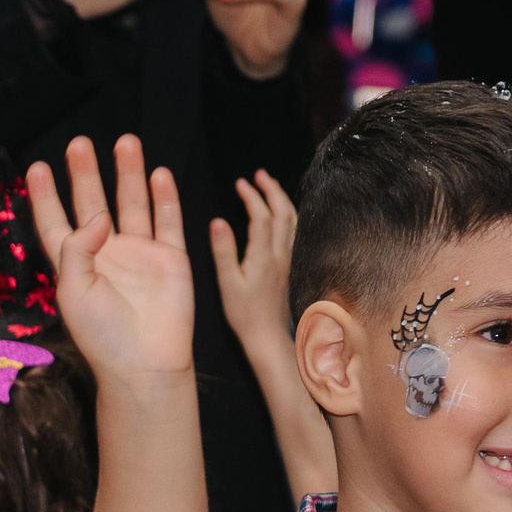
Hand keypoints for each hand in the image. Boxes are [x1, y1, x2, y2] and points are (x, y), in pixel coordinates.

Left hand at [29, 135, 193, 381]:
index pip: (55, 222)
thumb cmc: (101, 336)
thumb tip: (96, 216)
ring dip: (128, 173)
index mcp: (75, 265)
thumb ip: (76, 248)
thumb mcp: (73, 291)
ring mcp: (139, 255)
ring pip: (132, 204)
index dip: (46, 196)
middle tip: (79, 143)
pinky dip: (164, 197)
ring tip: (124, 141)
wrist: (145, 365)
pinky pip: (168, 221)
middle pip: (93, 204)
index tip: (37, 167)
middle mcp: (106, 255)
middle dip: (86, 174)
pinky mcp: (170, 260)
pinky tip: (158, 173)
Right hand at [211, 169, 297, 346]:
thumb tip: (217, 222)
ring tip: (270, 186)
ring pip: (292, 221)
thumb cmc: (244, 314)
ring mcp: (287, 260)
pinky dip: (288, 215)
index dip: (251, 196)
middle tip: (259, 174)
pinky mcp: (288, 267)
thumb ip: (223, 251)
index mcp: (263, 256)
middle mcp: (280, 254)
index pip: (261, 216)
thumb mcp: (227, 283)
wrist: (267, 337)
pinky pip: (293, 232)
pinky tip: (281, 215)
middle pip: (283, 212)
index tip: (240, 183)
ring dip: (282, 199)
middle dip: (272, 189)